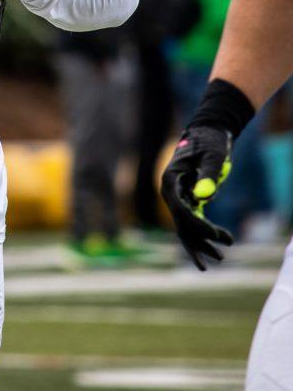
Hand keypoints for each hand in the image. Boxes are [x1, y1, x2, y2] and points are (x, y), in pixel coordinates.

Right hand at [160, 126, 233, 269]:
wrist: (209, 133)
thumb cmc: (210, 142)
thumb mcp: (212, 155)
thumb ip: (207, 174)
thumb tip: (203, 196)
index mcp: (170, 179)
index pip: (179, 209)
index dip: (197, 224)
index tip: (216, 235)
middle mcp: (170, 191)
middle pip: (180, 223)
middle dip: (199, 241)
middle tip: (220, 257)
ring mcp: (177, 196)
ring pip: (186, 226)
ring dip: (202, 242)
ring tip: (221, 258)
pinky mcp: (188, 198)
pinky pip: (193, 221)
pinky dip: (204, 233)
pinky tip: (221, 243)